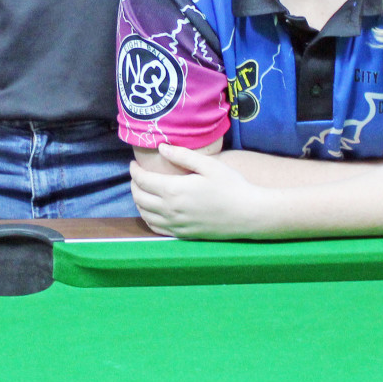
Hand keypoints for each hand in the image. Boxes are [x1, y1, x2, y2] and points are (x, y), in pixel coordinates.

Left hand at [127, 143, 265, 238]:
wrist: (248, 214)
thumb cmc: (231, 186)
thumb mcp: (208, 165)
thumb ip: (182, 155)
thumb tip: (161, 147)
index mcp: (174, 190)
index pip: (142, 180)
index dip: (134, 171)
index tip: (133, 164)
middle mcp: (170, 210)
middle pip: (139, 197)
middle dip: (134, 185)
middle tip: (137, 176)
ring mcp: (175, 225)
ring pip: (145, 214)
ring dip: (138, 201)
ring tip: (142, 191)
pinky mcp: (182, 234)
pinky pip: (156, 228)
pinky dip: (148, 218)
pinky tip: (152, 211)